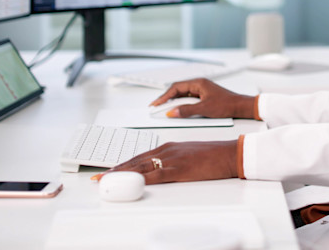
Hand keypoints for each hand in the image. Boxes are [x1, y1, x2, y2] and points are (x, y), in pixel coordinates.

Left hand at [92, 140, 237, 183]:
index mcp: (168, 147)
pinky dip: (141, 178)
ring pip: (141, 167)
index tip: (109, 171)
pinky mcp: (180, 169)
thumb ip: (172, 160)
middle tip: (99, 178)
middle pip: (135, 161)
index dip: (122, 164)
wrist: (229, 153)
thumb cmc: (211, 155)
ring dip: (122, 174)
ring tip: (107, 181)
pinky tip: (132, 182)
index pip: (139, 156)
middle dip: (115, 170)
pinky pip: (157, 175)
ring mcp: (172, 159)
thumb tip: (160, 170)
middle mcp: (166, 150)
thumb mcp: (187, 155)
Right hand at [150, 78, 256, 118]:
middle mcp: (199, 84)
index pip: (176, 88)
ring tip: (164, 109)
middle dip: (166, 98)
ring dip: (173, 101)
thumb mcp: (205, 109)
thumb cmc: (228, 104)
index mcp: (198, 83)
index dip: (164, 96)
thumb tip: (173, 112)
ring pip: (183, 95)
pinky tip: (177, 110)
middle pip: (177, 90)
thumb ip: (187, 111)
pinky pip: (188, 99)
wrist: (241, 106)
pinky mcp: (204, 96)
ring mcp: (201, 90)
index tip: (156, 104)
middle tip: (156, 106)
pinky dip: (181, 104)